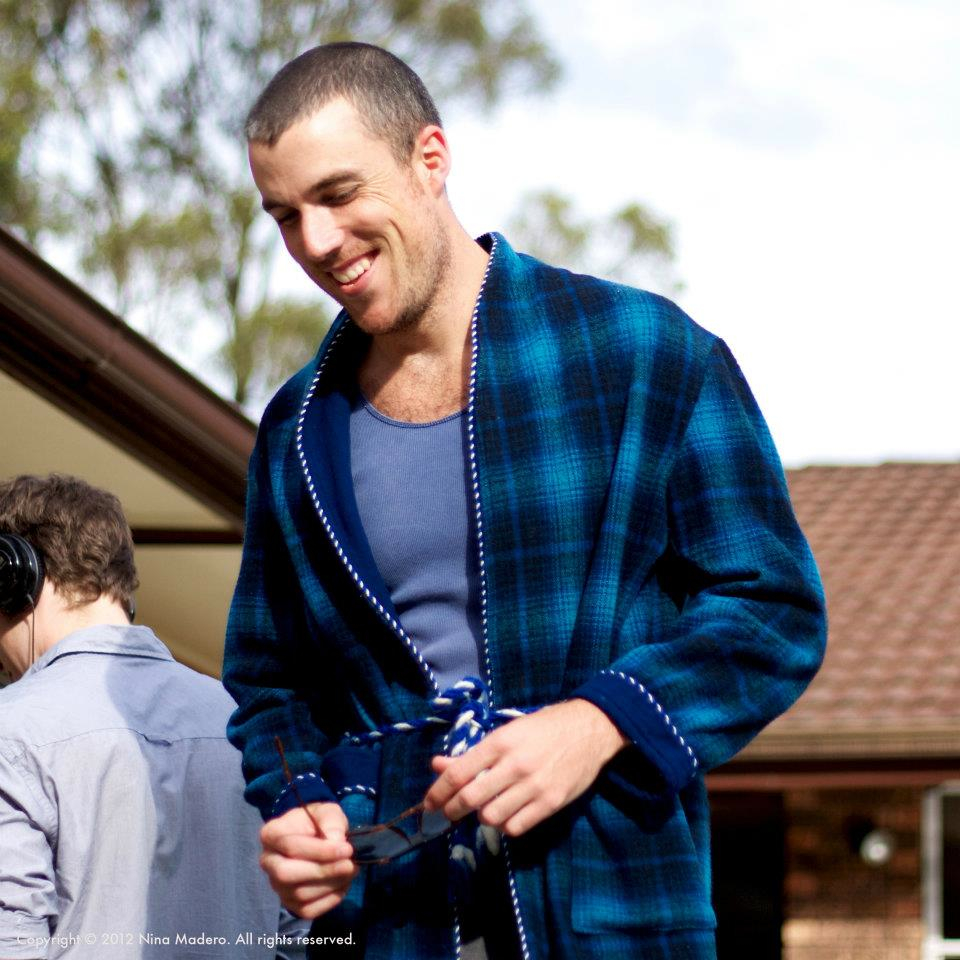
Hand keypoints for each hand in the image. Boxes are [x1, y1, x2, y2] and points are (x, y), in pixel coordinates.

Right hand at [259, 802, 358, 918]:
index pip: (290, 846)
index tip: (347, 849)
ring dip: (330, 885)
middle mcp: (268, 862)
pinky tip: (343, 884)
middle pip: (286, 874)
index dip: (320, 851)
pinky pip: (307, 910)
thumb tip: (336, 841)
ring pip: (299, 894)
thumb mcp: (327, 811)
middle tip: (349, 865)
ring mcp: (276, 885)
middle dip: (322, 871)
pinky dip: (329, 900)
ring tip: (351, 870)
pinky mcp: (289, 903)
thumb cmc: (319, 822)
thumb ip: (331, 821)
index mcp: (271, 834)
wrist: (317, 838)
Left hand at [424, 698, 627, 836]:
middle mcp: (515, 765)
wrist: (589, 729)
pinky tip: (506, 814)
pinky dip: (505, 825)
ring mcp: (534, 786)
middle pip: (470, 799)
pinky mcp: (551, 803)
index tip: (429, 802)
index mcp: (500, 742)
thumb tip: (437, 766)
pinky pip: (516, 827)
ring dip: (481, 817)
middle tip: (448, 812)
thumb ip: (473, 753)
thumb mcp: (506, 732)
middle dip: (452, 809)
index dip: (438, 791)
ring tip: (484, 808)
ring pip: (491, 817)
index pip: (459, 773)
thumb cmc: (543, 727)